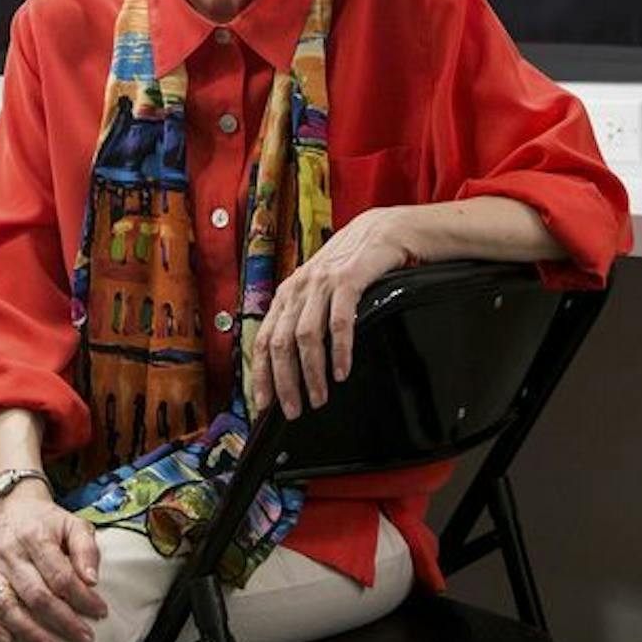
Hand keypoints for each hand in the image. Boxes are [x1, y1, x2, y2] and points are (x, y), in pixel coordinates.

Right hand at [0, 483, 108, 641]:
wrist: (14, 510)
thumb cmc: (50, 524)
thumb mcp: (75, 525)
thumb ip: (86, 549)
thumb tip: (92, 581)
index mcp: (36, 536)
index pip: (61, 575)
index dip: (82, 597)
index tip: (100, 612)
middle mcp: (9, 552)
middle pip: (36, 595)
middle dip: (63, 621)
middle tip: (84, 639)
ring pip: (6, 606)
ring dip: (29, 631)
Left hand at [251, 206, 412, 420]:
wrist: (381, 231)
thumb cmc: (350, 265)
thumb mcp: (318, 290)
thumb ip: (303, 317)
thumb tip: (291, 362)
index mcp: (286, 294)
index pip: (262, 340)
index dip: (261, 375)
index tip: (263, 404)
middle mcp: (298, 288)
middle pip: (281, 343)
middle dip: (285, 383)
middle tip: (294, 410)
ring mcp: (322, 283)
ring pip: (306, 337)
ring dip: (311, 373)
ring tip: (319, 397)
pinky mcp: (348, 279)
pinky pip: (339, 322)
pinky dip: (339, 350)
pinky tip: (342, 370)